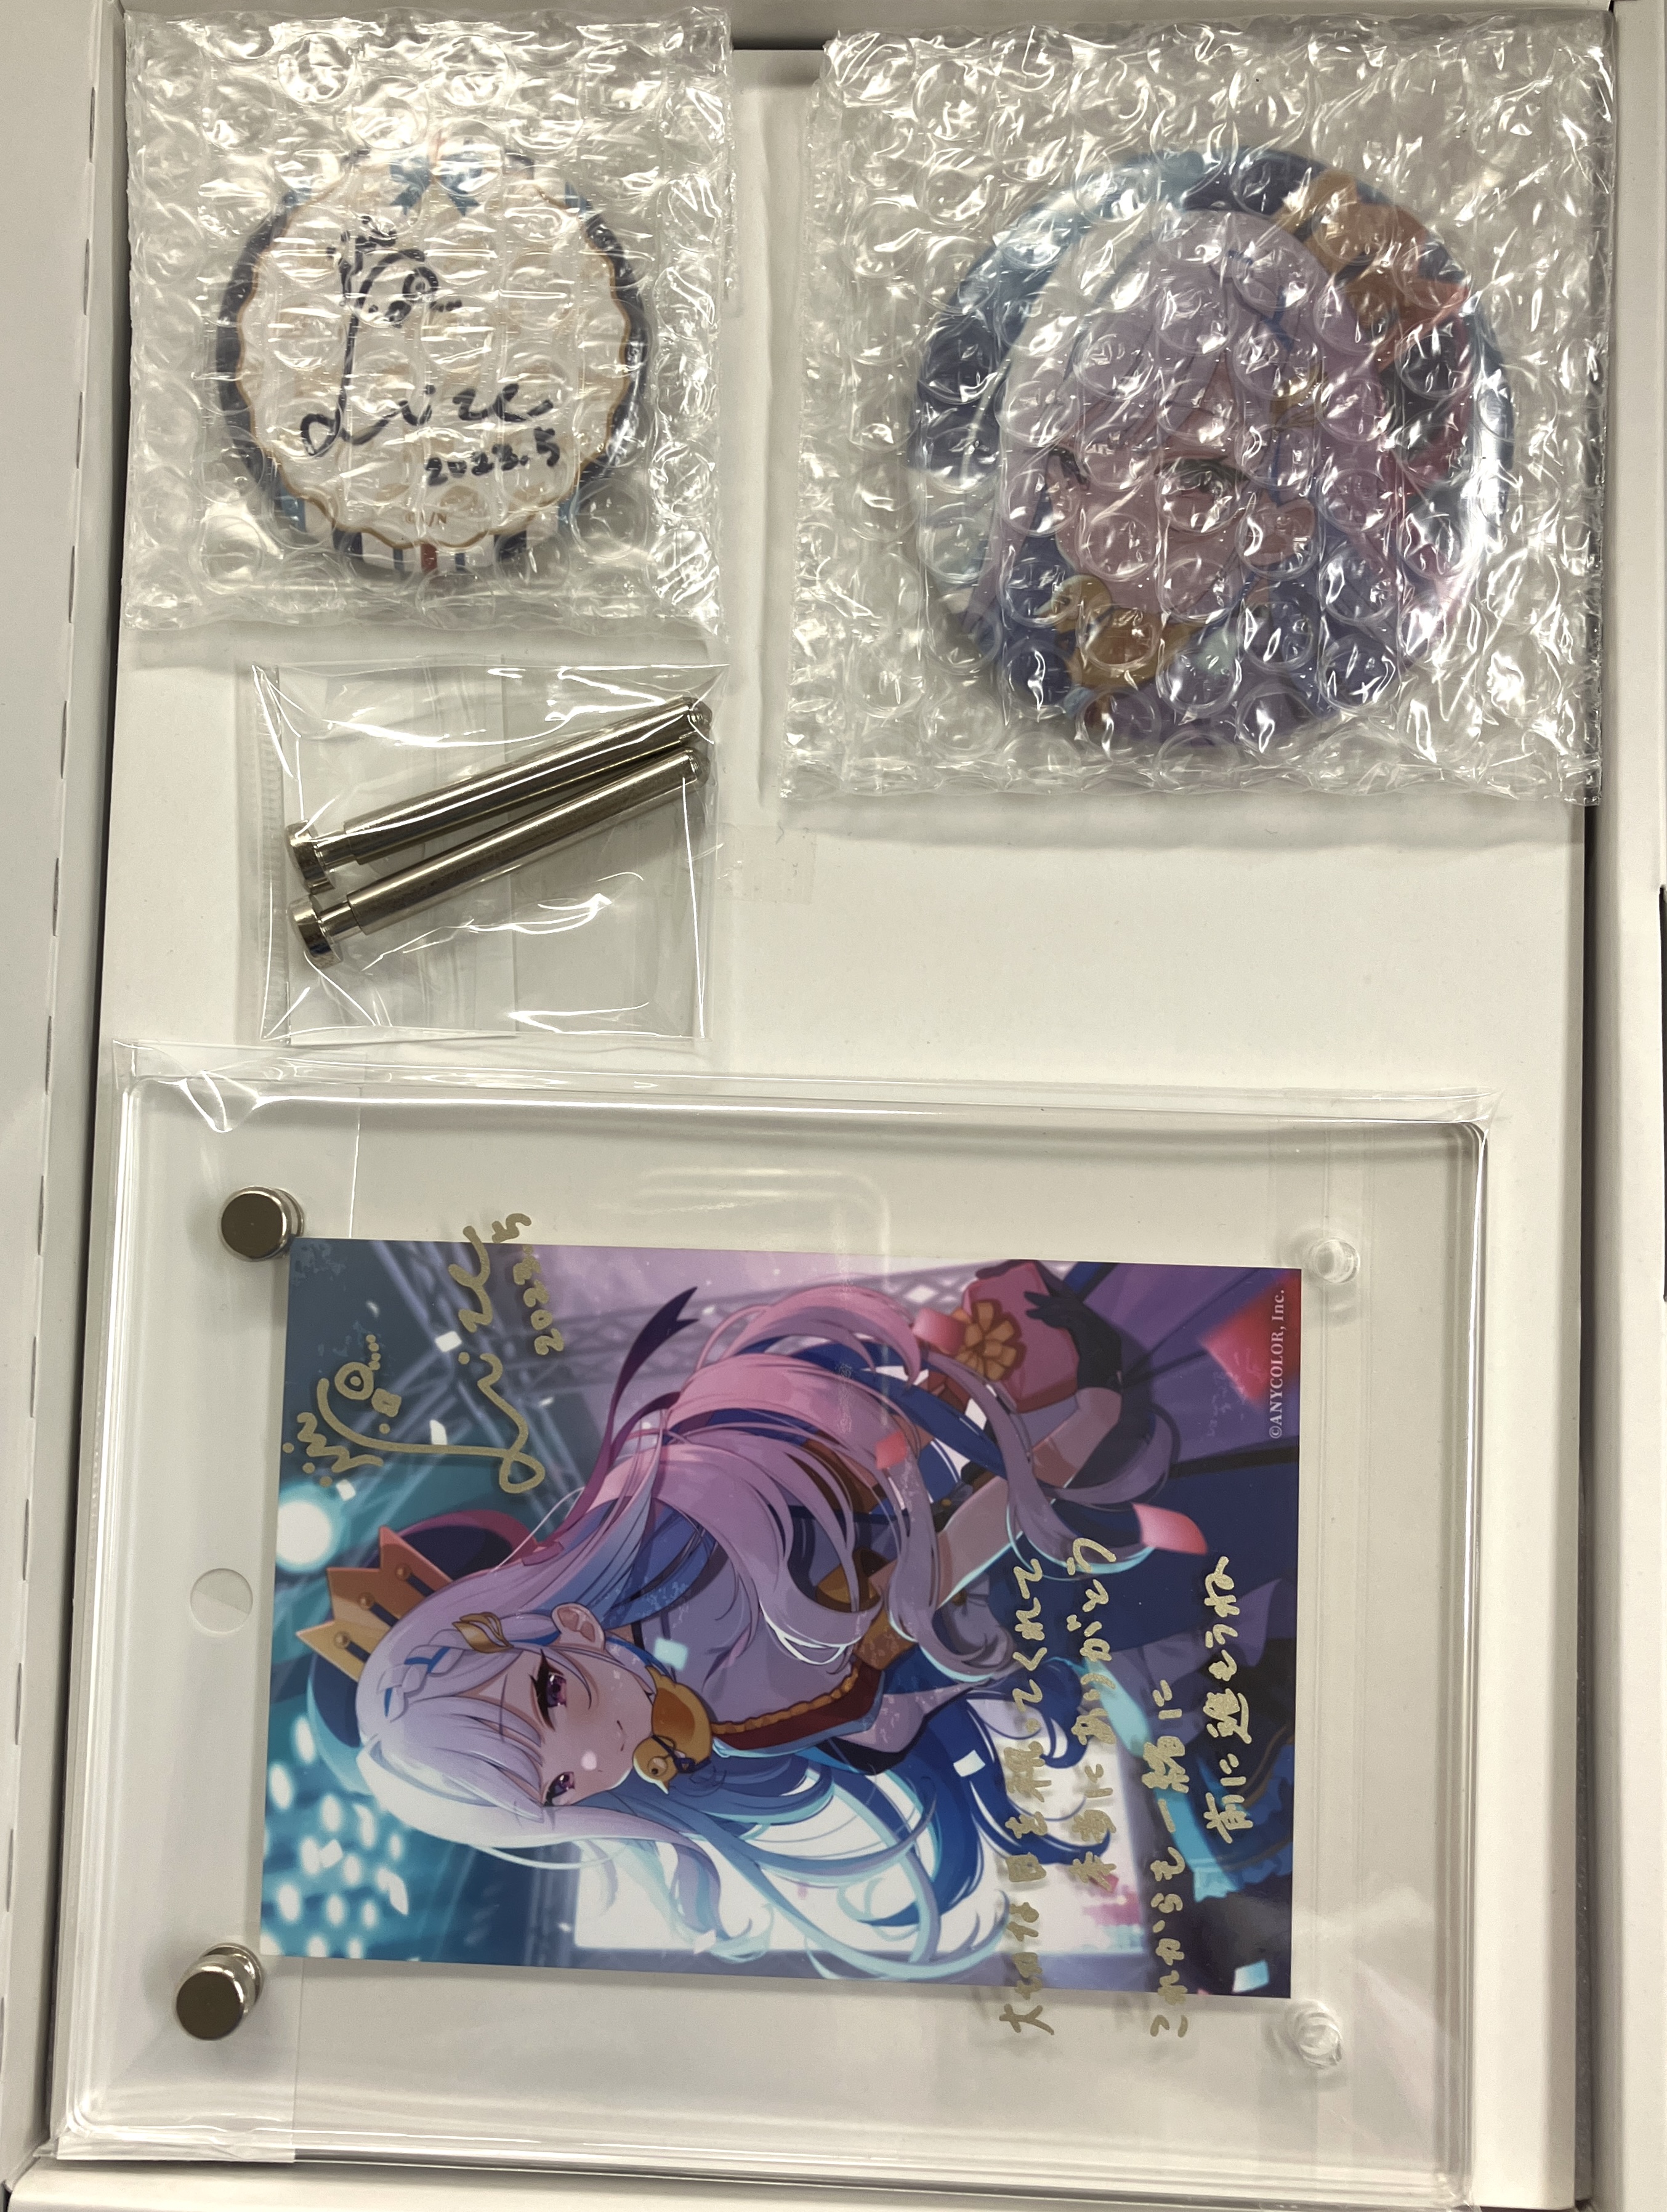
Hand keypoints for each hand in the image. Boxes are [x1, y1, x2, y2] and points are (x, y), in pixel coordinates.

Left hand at [1024, 1271, 1124, 1392]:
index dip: (1062, 1299)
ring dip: (1050, 1309)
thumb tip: (1060, 1327)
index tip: (1044, 1294)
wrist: (1100, 1402)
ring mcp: (1102, 1336)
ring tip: (1031, 1310)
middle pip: (1076, 1306)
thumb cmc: (1091, 1385)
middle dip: (1051, 1299)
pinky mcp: (1094, 1343)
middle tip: (1029, 1295)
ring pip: (1074, 1311)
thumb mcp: (1084, 1357)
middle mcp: (1106, 1331)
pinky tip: (1044, 1320)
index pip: (1081, 1309)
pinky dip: (1058, 1319)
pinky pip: (1074, 1323)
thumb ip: (1078, 1341)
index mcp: (1106, 1333)